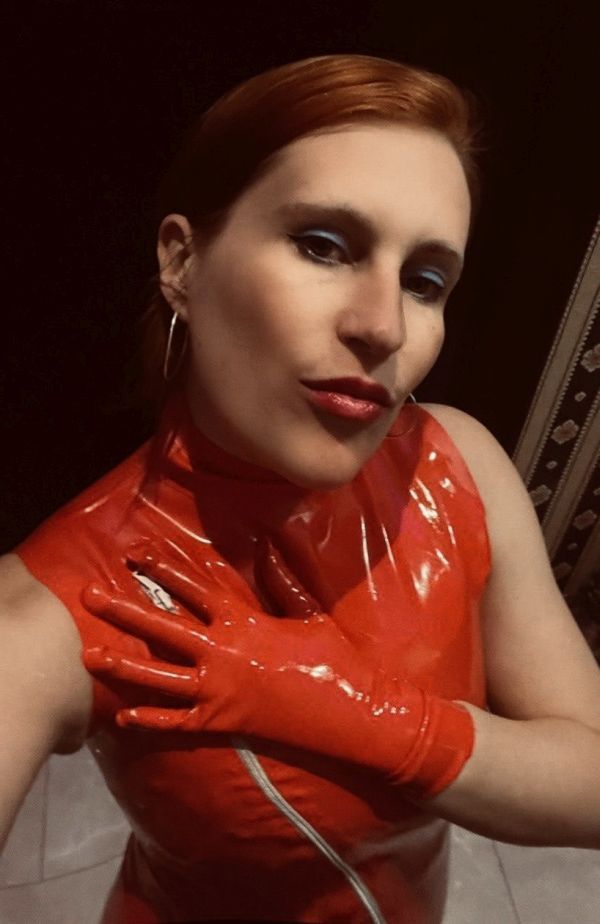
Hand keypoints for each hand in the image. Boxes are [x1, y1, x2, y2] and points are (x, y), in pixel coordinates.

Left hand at [82, 536, 473, 797]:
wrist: (348, 710)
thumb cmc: (332, 658)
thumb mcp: (308, 612)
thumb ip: (282, 581)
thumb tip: (267, 546)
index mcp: (243, 622)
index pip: (194, 589)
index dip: (163, 570)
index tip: (136, 554)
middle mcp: (222, 654)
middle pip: (163, 629)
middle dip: (123, 612)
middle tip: (88, 596)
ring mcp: (218, 691)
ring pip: (159, 678)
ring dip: (123, 666)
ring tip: (89, 656)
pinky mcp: (222, 723)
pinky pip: (177, 724)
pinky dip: (149, 721)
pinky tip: (121, 716)